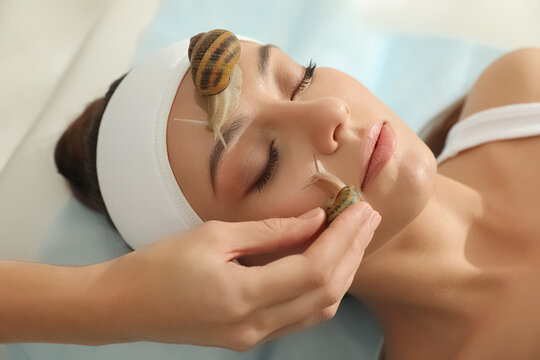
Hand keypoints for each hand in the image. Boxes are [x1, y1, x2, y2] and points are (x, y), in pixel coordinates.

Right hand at [92, 203, 380, 350]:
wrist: (123, 306)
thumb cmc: (157, 265)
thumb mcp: (212, 236)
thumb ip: (269, 231)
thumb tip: (313, 219)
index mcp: (241, 297)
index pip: (314, 270)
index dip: (343, 238)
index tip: (359, 208)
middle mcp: (254, 326)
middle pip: (325, 292)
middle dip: (353, 252)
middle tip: (368, 216)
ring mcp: (253, 337)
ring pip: (319, 308)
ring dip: (343, 271)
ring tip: (355, 235)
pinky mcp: (249, 337)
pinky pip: (301, 316)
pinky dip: (322, 288)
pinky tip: (329, 261)